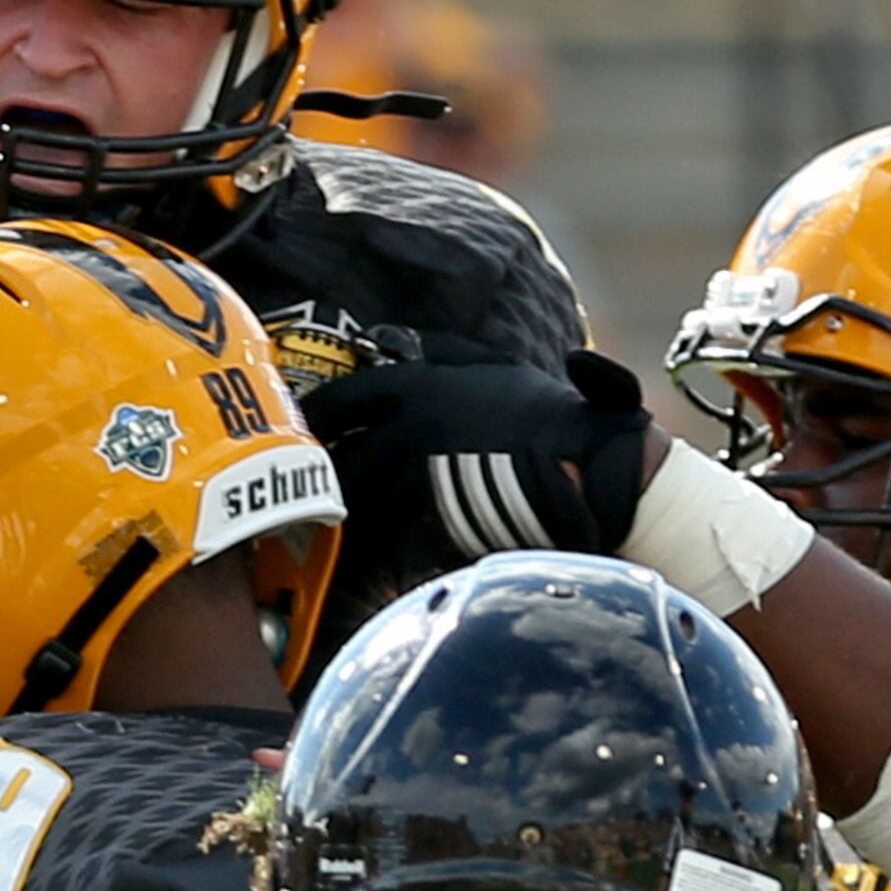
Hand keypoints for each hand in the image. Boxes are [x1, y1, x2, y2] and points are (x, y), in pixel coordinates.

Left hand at [302, 341, 658, 579]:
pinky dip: (366, 546)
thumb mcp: (499, 363)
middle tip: (305, 482)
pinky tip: (358, 555)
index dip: (317, 415)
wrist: (585, 468)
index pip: (342, 399)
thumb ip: (447, 349)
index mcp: (417, 387)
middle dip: (319, 471)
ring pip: (354, 499)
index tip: (306, 425)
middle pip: (337, 456)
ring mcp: (415, 481)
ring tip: (323, 521)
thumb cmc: (548, 413)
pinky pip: (382, 538)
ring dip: (337, 509)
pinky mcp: (431, 525)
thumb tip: (394, 335)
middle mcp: (404, 431)